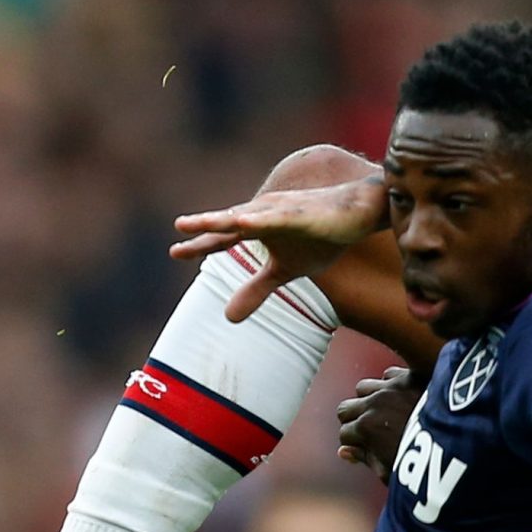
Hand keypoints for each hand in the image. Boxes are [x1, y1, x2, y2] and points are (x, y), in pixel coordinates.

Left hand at [170, 178, 387, 321]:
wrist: (357, 214)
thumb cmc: (319, 238)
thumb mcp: (285, 271)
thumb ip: (256, 290)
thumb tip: (228, 318)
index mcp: (256, 228)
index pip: (222, 238)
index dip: (199, 245)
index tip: (174, 253)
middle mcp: (263, 216)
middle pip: (228, 223)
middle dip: (204, 225)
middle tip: (179, 227)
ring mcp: (281, 212)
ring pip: (248, 216)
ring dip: (223, 218)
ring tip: (198, 222)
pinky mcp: (302, 214)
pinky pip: (278, 217)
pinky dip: (260, 219)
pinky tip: (243, 221)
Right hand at [336, 370, 419, 478]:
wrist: (463, 439)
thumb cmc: (428, 464)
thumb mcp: (391, 471)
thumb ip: (365, 459)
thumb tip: (344, 452)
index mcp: (366, 428)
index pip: (344, 434)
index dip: (353, 443)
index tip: (362, 447)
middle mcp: (373, 404)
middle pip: (345, 408)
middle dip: (352, 419)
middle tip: (366, 428)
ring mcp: (391, 387)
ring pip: (363, 387)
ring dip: (368, 398)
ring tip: (381, 409)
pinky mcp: (410, 376)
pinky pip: (389, 373)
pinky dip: (390, 383)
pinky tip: (399, 394)